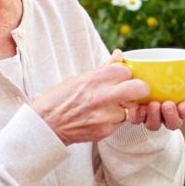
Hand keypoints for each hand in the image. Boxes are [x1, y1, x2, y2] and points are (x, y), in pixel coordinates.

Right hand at [32, 50, 150, 144]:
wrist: (44, 126)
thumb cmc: (59, 100)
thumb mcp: (79, 79)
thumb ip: (104, 68)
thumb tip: (119, 54)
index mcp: (95, 78)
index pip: (126, 71)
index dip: (125, 75)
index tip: (122, 79)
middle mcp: (102, 95)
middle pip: (140, 88)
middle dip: (140, 89)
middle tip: (133, 92)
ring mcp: (105, 115)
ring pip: (131, 108)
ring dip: (126, 108)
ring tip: (111, 108)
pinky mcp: (105, 131)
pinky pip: (120, 123)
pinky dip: (115, 120)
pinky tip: (102, 118)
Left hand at [128, 80, 184, 130]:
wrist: (138, 78)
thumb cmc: (162, 76)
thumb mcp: (175, 76)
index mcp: (180, 106)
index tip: (183, 105)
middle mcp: (166, 115)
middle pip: (173, 124)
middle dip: (171, 116)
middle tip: (167, 104)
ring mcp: (151, 118)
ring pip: (155, 125)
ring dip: (155, 116)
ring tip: (152, 104)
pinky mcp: (136, 116)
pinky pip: (137, 120)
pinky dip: (138, 115)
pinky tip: (138, 106)